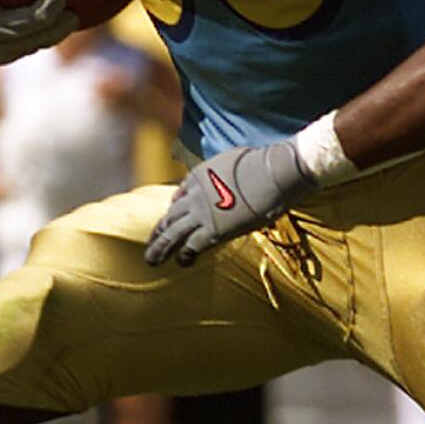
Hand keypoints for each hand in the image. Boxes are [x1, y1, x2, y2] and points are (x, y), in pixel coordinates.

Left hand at [144, 139, 312, 267]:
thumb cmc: (264, 163)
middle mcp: (194, 195)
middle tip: (152, 242)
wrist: (273, 172)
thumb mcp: (236, 160)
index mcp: (199, 176)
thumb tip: (238, 174)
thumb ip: (228, 171)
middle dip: (160, 230)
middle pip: (170, 215)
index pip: (180, 194)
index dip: (176, 207)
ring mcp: (201, 213)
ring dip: (160, 248)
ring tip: (152, 261)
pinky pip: (191, 246)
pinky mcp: (213, 230)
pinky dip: (184, 256)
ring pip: (171, 233)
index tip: (174, 216)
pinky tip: (182, 263)